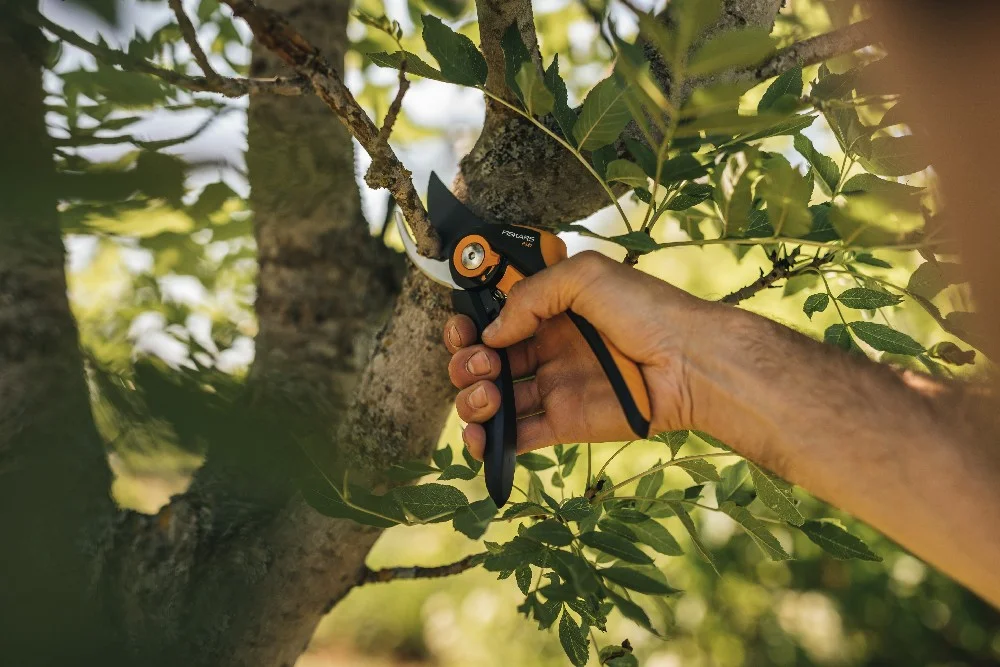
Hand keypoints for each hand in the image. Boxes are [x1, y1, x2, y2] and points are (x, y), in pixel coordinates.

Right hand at [443, 250, 710, 459]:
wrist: (689, 360)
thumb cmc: (647, 310)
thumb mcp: (586, 276)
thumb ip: (531, 294)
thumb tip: (493, 332)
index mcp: (551, 312)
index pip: (495, 320)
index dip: (470, 326)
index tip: (464, 328)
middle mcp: (548, 350)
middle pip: (485, 361)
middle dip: (467, 362)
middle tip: (483, 362)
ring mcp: (554, 388)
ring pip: (494, 400)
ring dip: (472, 399)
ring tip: (488, 393)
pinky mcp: (564, 424)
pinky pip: (517, 436)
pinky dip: (489, 441)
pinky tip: (479, 437)